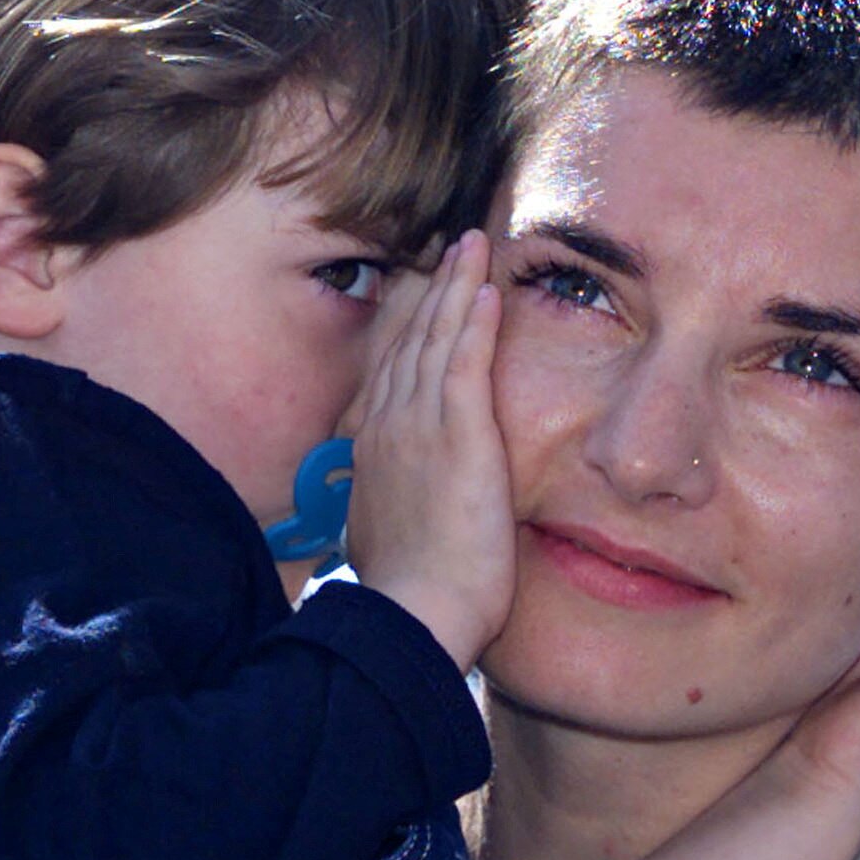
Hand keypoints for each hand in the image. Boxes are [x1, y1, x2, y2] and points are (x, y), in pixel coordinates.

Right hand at [344, 231, 515, 671]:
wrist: (415, 613)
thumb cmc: (410, 594)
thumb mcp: (382, 536)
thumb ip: (388, 505)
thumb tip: (389, 507)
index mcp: (372, 449)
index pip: (390, 370)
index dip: (408, 327)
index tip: (423, 294)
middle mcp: (387, 426)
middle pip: (409, 341)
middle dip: (431, 290)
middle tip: (451, 248)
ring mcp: (418, 427)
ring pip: (435, 339)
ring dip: (455, 287)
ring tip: (473, 245)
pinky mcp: (456, 435)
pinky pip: (463, 362)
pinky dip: (473, 321)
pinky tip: (487, 287)